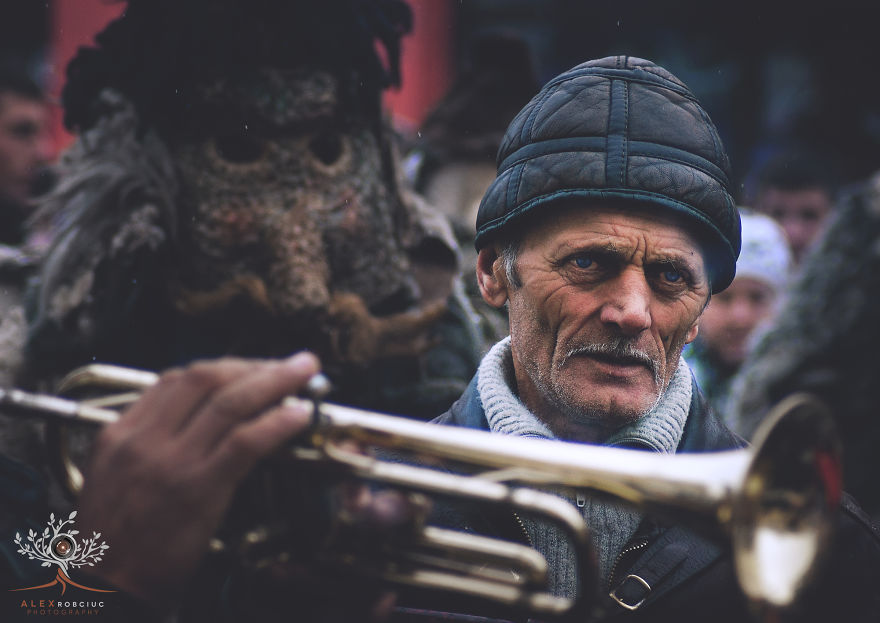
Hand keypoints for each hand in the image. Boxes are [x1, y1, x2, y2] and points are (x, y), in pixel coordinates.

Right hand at [76, 352, 319, 605]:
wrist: (105, 585)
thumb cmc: (115, 538)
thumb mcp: (114, 477)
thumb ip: (149, 443)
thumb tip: (199, 420)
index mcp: (122, 432)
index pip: (175, 379)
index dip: (223, 368)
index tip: (252, 368)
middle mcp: (144, 438)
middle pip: (206, 379)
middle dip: (254, 365)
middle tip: (290, 363)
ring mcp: (171, 461)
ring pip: (230, 402)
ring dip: (275, 380)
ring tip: (305, 371)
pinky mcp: (197, 488)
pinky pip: (244, 442)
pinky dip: (276, 423)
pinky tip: (299, 415)